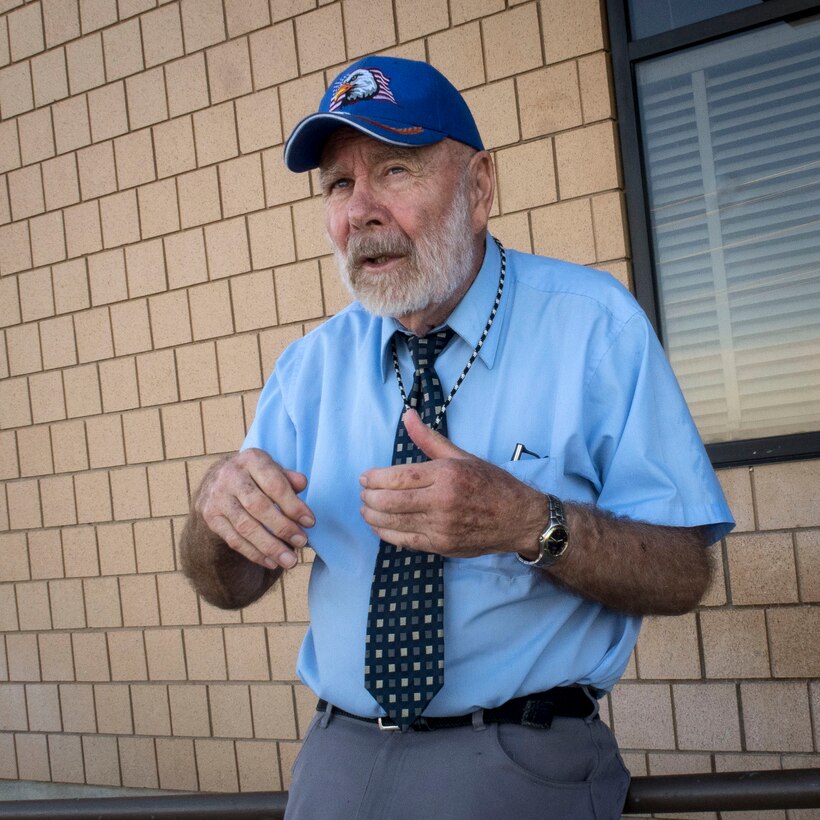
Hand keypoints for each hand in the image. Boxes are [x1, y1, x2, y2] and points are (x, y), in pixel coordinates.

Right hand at [196, 448, 314, 570]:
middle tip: (302, 542)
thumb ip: (288, 478)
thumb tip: (302, 484)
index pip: (274, 484)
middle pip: (259, 507)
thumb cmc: (256, 476)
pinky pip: (234, 540)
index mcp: (251, 459)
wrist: (218, 479)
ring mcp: (217, 497)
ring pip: (245, 527)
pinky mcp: (211, 517)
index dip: (293, 505)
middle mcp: (230, 476)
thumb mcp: (272, 470)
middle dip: (283, 527)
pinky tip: (271, 562)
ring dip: (270, 547)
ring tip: (290, 561)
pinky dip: (254, 553)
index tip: (310, 522)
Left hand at [359, 410, 543, 557]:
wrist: (519, 519)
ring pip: (392, 523)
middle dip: (368, 497)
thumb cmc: (492, 485)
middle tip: (363, 493)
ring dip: (372, 516)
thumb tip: (407, 415)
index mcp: (446, 475)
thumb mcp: (462, 456)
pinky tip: (379, 526)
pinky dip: (386, 534)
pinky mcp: (441, 546)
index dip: (374, 478)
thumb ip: (429, 438)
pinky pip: (404, 541)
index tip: (364, 477)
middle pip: (389, 501)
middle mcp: (441, 502)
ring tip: (366, 509)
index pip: (398, 477)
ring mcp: (441, 527)